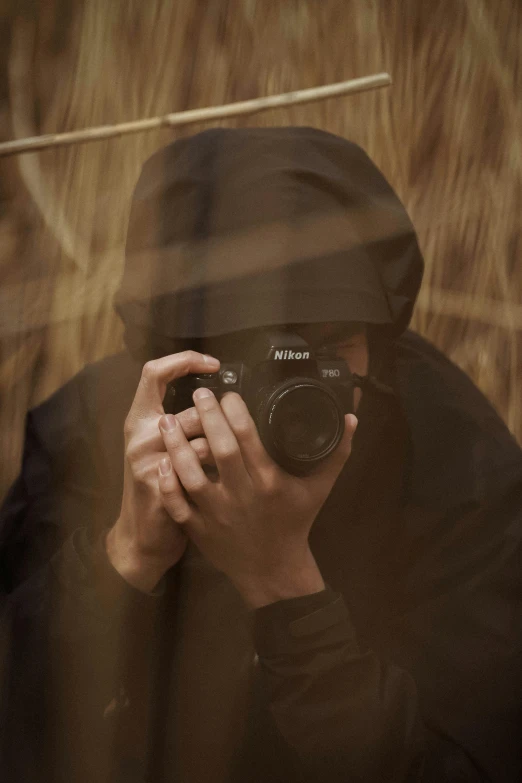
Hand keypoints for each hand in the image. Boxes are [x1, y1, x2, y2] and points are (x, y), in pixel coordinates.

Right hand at [106, 351, 219, 591]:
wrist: (143, 537)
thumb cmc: (161, 486)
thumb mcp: (163, 445)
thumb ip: (183, 421)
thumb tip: (220, 399)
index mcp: (140, 419)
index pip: (154, 372)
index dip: (184, 361)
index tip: (214, 364)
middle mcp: (140, 436)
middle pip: (194, 410)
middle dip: (222, 424)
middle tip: (235, 436)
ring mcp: (147, 462)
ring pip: (205, 442)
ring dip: (225, 454)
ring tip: (230, 467)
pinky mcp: (161, 488)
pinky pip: (205, 473)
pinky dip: (222, 477)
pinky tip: (228, 484)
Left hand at [157, 389, 356, 606]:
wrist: (274, 571)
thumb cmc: (295, 523)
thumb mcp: (320, 489)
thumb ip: (337, 453)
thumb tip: (353, 420)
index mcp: (270, 482)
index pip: (250, 439)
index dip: (236, 413)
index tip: (228, 393)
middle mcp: (243, 496)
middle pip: (221, 451)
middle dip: (208, 419)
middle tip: (198, 393)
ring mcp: (217, 514)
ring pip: (191, 476)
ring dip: (177, 447)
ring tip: (166, 420)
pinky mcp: (199, 530)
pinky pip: (178, 505)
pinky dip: (166, 484)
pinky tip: (159, 461)